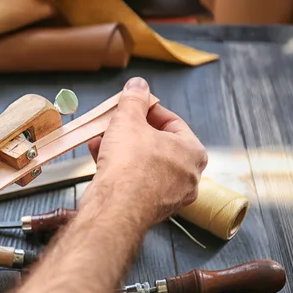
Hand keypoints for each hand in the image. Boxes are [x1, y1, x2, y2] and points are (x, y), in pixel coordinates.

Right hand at [84, 77, 206, 225]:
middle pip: (157, 143)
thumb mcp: (129, 119)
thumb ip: (134, 99)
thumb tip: (138, 85)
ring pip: (144, 163)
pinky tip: (98, 155)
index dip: (147, 110)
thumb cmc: (130, 165)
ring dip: (121, 149)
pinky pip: (136, 180)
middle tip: (115, 122)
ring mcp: (169, 195)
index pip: (172, 122)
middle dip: (131, 131)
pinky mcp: (149, 207)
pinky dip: (120, 168)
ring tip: (101, 137)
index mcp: (193, 152)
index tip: (132, 105)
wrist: (116, 206)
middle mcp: (187, 176)